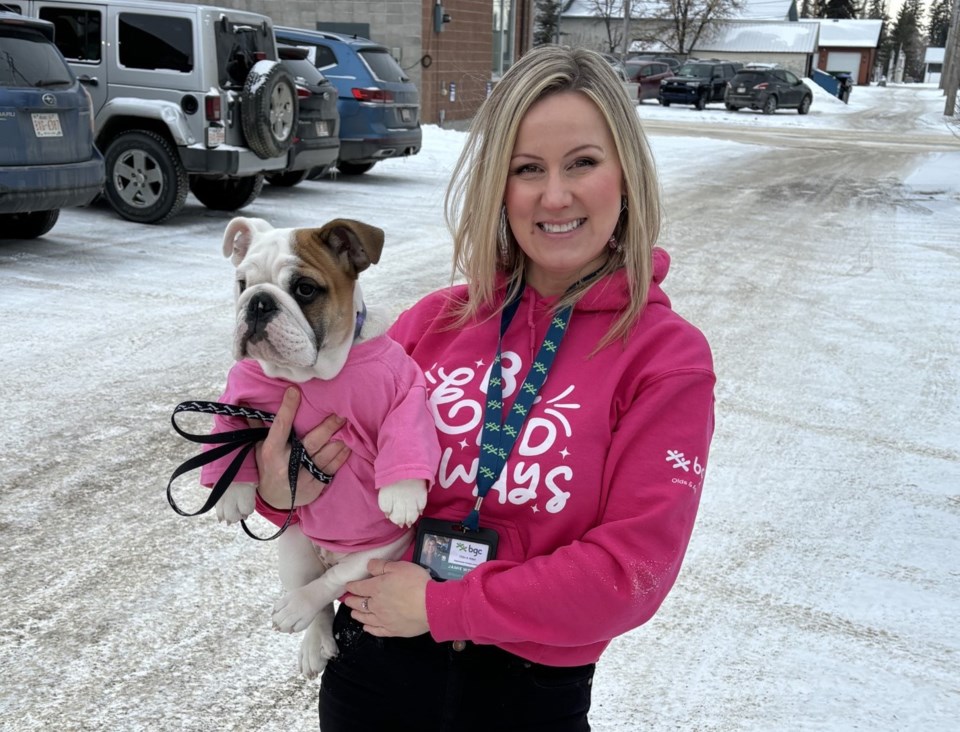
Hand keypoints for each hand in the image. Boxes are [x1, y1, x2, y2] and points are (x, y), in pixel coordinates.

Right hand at [250, 388, 350, 507]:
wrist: (274, 500)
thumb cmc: (268, 467)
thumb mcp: (259, 448)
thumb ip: (258, 426)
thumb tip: (247, 400)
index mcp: (271, 452)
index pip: (280, 427)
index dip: (287, 408)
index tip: (294, 391)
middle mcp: (287, 465)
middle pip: (312, 442)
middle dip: (328, 427)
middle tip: (341, 413)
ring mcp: (302, 478)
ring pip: (326, 455)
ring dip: (340, 441)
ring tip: (350, 426)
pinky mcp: (315, 487)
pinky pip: (332, 469)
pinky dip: (342, 456)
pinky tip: (349, 445)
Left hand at [343, 559, 430, 637]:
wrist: (431, 606)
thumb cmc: (416, 583)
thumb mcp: (399, 567)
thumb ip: (382, 566)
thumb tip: (368, 566)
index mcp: (376, 588)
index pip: (358, 587)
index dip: (351, 586)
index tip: (347, 586)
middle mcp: (375, 605)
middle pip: (359, 603)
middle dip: (351, 601)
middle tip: (347, 600)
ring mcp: (383, 619)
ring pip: (365, 618)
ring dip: (357, 614)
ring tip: (353, 613)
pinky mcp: (392, 630)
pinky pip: (376, 630)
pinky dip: (369, 628)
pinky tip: (366, 627)